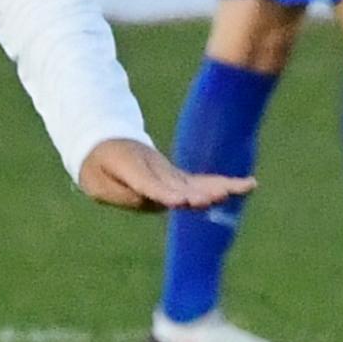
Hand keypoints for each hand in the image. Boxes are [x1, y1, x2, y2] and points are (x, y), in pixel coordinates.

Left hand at [77, 137, 246, 217]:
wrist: (105, 140)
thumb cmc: (97, 164)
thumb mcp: (95, 182)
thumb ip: (120, 193)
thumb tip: (150, 201)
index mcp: (133, 169)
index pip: (150, 185)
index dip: (165, 194)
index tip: (181, 201)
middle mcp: (156, 171)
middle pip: (182, 183)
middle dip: (201, 191)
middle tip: (220, 195)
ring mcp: (168, 173)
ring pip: (196, 182)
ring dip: (220, 186)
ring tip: (247, 186)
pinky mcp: (176, 177)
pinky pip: (200, 183)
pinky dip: (221, 185)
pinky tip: (247, 186)